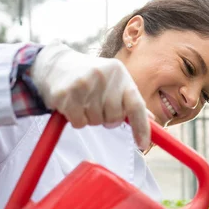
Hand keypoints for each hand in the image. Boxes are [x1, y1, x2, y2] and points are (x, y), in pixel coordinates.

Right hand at [30, 42, 149, 149]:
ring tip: (83, 102)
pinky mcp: (66, 93)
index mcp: (120, 73)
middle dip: (107, 119)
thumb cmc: (91, 78)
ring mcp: (84, 83)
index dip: (141, 127)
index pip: (136, 105)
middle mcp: (104, 76)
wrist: (55, 64)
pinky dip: (76, 120)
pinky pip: (79, 122)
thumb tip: (152, 120)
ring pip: (96, 121)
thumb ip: (132, 102)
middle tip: (97, 107)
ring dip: (90, 118)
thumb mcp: (114, 82)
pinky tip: (72, 105)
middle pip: (114, 118)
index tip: (143, 145)